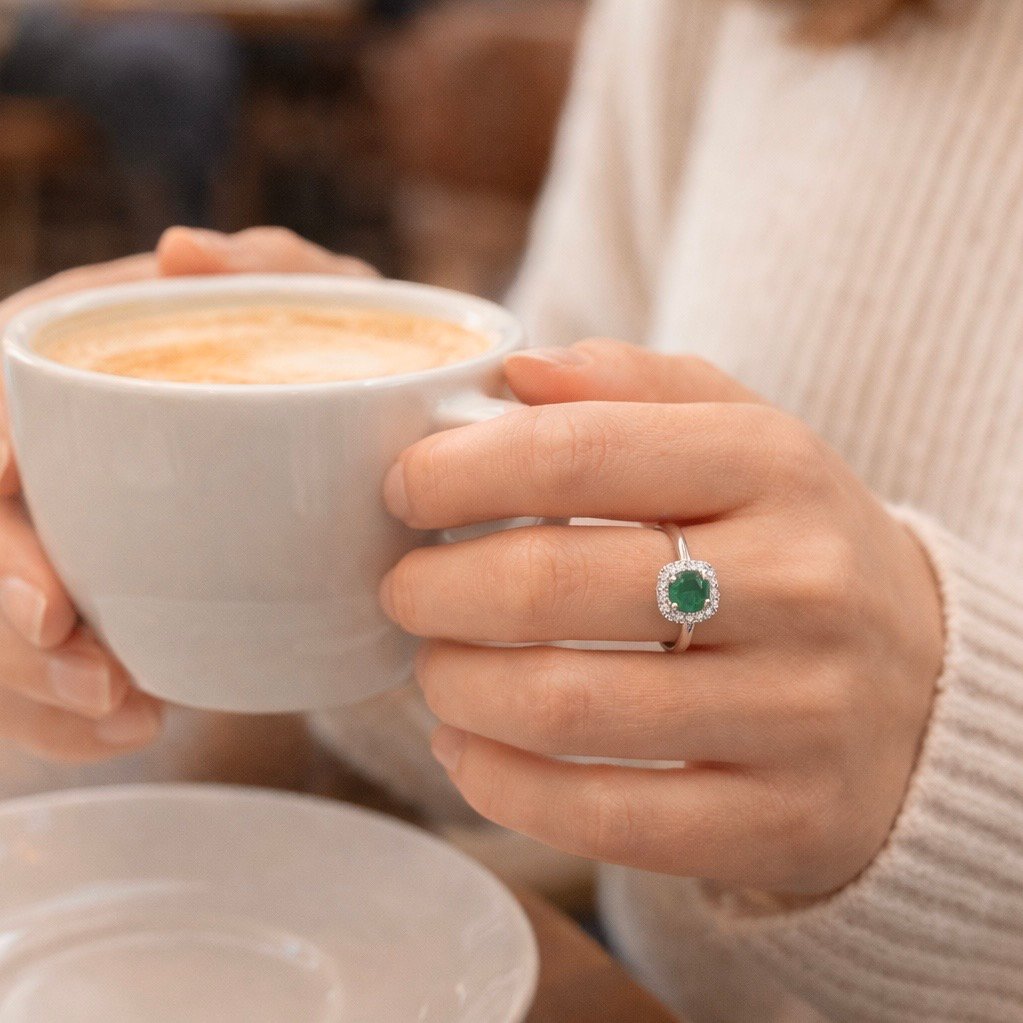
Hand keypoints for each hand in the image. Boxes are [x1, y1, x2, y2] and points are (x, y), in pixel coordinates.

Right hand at [0, 227, 371, 761]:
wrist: (363, 439)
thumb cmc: (326, 362)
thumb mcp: (315, 309)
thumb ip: (264, 269)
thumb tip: (181, 251)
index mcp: (66, 369)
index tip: (44, 585)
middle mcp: (42, 452)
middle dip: (12, 634)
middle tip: (100, 679)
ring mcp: (59, 530)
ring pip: (0, 628)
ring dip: (39, 691)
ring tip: (129, 715)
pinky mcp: (93, 594)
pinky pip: (41, 676)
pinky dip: (72, 715)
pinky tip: (135, 722)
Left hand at [380, 340, 944, 895]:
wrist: (919, 686)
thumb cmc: (792, 544)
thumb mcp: (741, 435)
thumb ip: (632, 385)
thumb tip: (516, 372)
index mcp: (773, 465)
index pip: (577, 452)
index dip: (458, 472)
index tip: (404, 490)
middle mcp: (797, 585)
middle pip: (551, 584)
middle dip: (434, 589)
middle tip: (405, 590)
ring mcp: (797, 712)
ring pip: (563, 706)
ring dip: (456, 688)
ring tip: (434, 669)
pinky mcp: (780, 818)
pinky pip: (604, 816)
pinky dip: (500, 785)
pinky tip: (466, 752)